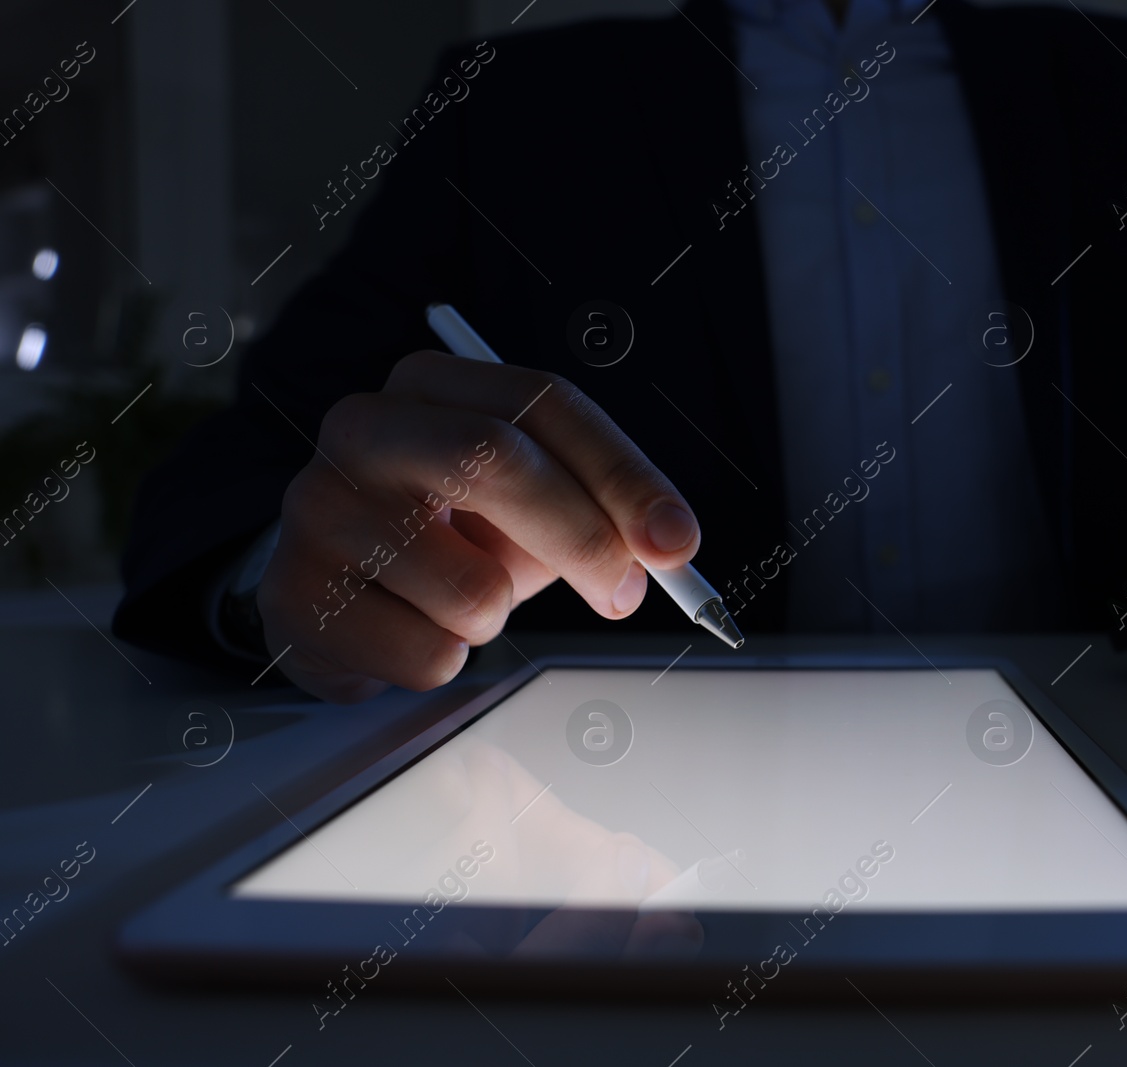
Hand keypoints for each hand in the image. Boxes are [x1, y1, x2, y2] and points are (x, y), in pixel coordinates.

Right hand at [256, 350, 701, 701]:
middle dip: (583, 536)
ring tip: (458, 604)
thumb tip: (666, 547)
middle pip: (496, 458)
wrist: (330, 595)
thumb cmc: (446, 539)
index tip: (678, 541)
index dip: (623, 474)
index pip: (544, 402)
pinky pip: (427, 655)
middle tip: (624, 594)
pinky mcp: (293, 595)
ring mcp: (318, 507)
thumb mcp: (525, 505)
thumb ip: (598, 512)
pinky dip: (443, 662)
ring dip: (496, 618)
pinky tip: (406, 631)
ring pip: (471, 587)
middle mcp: (364, 428)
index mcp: (431, 384)